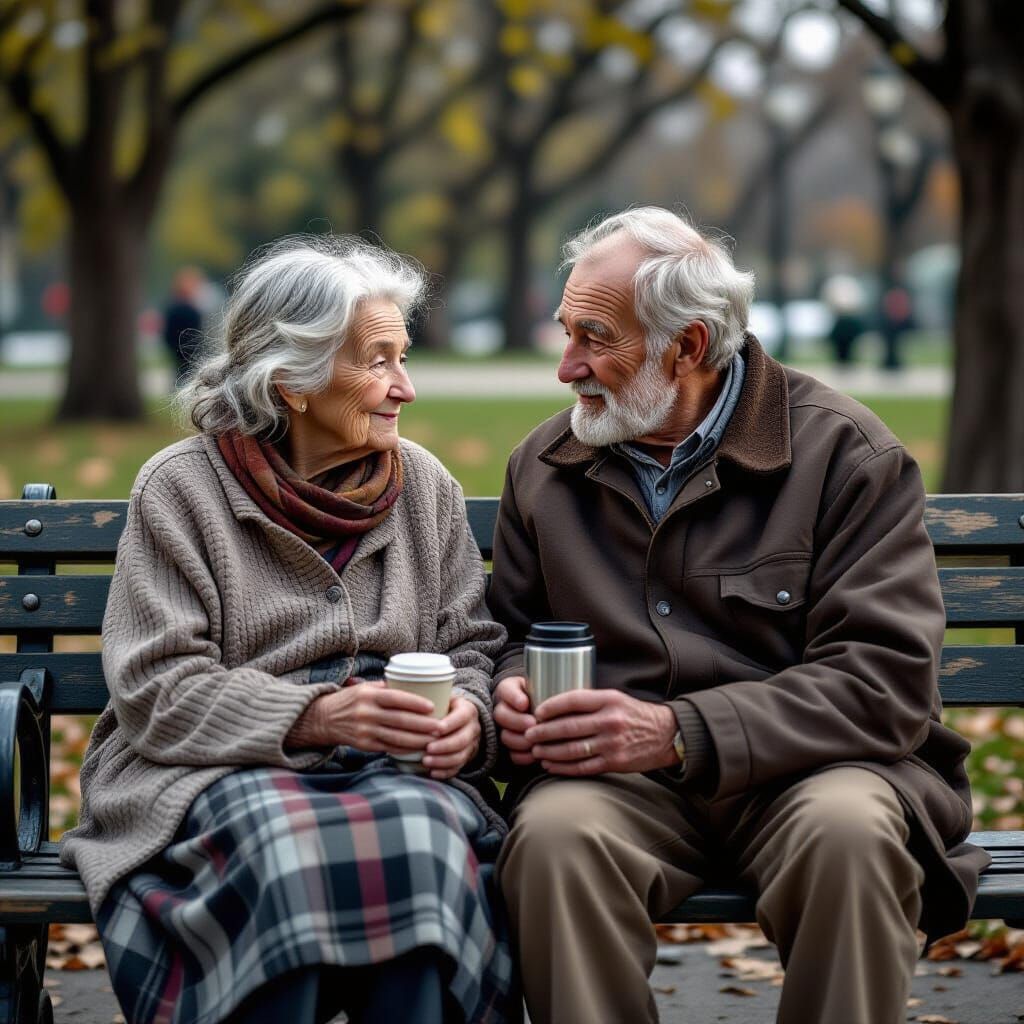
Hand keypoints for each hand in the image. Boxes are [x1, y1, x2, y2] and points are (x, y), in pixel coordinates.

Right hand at [289, 679, 439, 753]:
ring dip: (418, 740)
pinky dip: (406, 748)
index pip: (396, 698)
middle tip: (441, 727)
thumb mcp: (366, 688)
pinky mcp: (365, 745)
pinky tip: (419, 748)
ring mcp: (365, 731)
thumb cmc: (352, 700)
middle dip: (423, 725)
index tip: (432, 706)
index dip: (415, 703)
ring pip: (397, 737)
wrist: (324, 719)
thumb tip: (416, 685)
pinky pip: (389, 748)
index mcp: (369, 695)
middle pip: (400, 720)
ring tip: (436, 739)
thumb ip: (388, 688)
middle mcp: (366, 713)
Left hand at [422, 696, 480, 779]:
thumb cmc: (446, 706)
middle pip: (462, 740)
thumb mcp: (445, 697)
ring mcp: (472, 744)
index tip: (435, 729)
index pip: (461, 717)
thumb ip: (433, 695)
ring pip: (461, 756)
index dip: (449, 724)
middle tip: (427, 748)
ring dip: (443, 761)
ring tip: (425, 761)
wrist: (463, 719)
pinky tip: (432, 772)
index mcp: (468, 710)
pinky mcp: (467, 758)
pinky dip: (445, 772)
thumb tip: (406, 694)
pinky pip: (458, 768)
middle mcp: (473, 728)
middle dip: (444, 746)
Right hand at [493, 676, 537, 765]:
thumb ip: (544, 689)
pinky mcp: (511, 747)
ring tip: (534, 741)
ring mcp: (504, 729)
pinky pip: (511, 754)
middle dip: (517, 721)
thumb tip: (548, 699)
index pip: (506, 691)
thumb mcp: (544, 688)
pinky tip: (533, 755)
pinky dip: (522, 756)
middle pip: (501, 715)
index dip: (514, 698)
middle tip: (532, 723)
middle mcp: (502, 708)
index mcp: (509, 690)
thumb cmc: (546, 695)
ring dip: (519, 740)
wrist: (545, 711)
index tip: (524, 703)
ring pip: (505, 736)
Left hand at [525, 689, 678, 775]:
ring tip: (536, 751)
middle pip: (568, 727)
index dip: (551, 706)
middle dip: (543, 732)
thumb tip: (556, 706)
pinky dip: (563, 768)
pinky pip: (583, 767)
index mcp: (609, 700)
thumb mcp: (615, 699)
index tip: (537, 712)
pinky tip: (551, 766)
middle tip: (528, 735)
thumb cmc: (634, 715)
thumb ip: (590, 702)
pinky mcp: (615, 763)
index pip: (573, 700)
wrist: (666, 734)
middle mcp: (610, 721)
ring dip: (550, 752)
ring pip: (573, 750)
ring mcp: (612, 744)